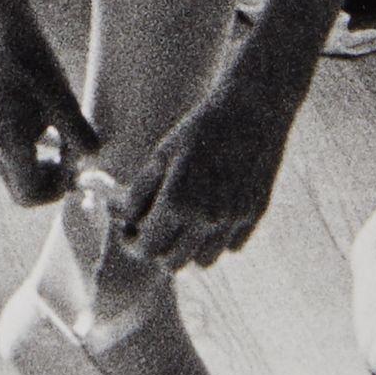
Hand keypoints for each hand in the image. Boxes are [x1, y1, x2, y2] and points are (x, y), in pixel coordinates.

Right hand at [0, 1, 97, 207]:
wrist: (0, 29)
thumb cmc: (31, 61)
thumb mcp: (62, 98)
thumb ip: (78, 134)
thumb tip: (95, 159)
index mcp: (8, 145)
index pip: (29, 196)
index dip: (56, 192)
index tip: (77, 171)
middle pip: (22, 190)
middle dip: (52, 183)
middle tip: (75, 161)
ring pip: (19, 174)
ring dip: (45, 168)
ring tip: (69, 143)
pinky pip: (16, 155)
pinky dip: (37, 153)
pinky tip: (56, 128)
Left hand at [113, 77, 296, 269]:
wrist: (252, 110)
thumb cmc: (199, 129)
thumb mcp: (161, 156)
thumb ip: (139, 193)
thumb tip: (120, 217)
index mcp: (177, 202)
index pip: (147, 248)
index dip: (133, 244)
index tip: (130, 232)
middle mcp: (207, 219)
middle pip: (173, 264)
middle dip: (158, 250)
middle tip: (153, 228)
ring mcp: (234, 220)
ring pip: (204, 261)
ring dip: (189, 248)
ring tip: (183, 221)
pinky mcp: (255, 215)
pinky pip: (230, 245)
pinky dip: (217, 238)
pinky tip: (211, 211)